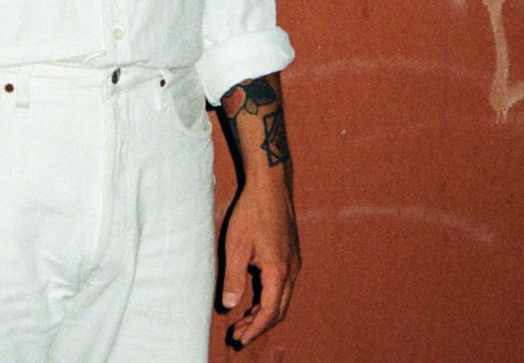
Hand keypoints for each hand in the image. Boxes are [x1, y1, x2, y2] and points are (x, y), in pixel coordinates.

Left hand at [221, 180, 299, 346]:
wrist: (270, 185)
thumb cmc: (251, 212)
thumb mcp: (235, 246)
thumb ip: (233, 278)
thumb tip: (230, 306)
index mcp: (278, 271)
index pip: (269, 312)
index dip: (255, 329)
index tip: (239, 339)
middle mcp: (291, 269)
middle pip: (279, 310)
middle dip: (259, 325)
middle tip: (238, 334)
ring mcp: (294, 261)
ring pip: (282, 298)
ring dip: (264, 312)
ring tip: (243, 320)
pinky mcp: (291, 253)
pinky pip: (283, 285)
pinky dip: (269, 297)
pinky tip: (254, 296)